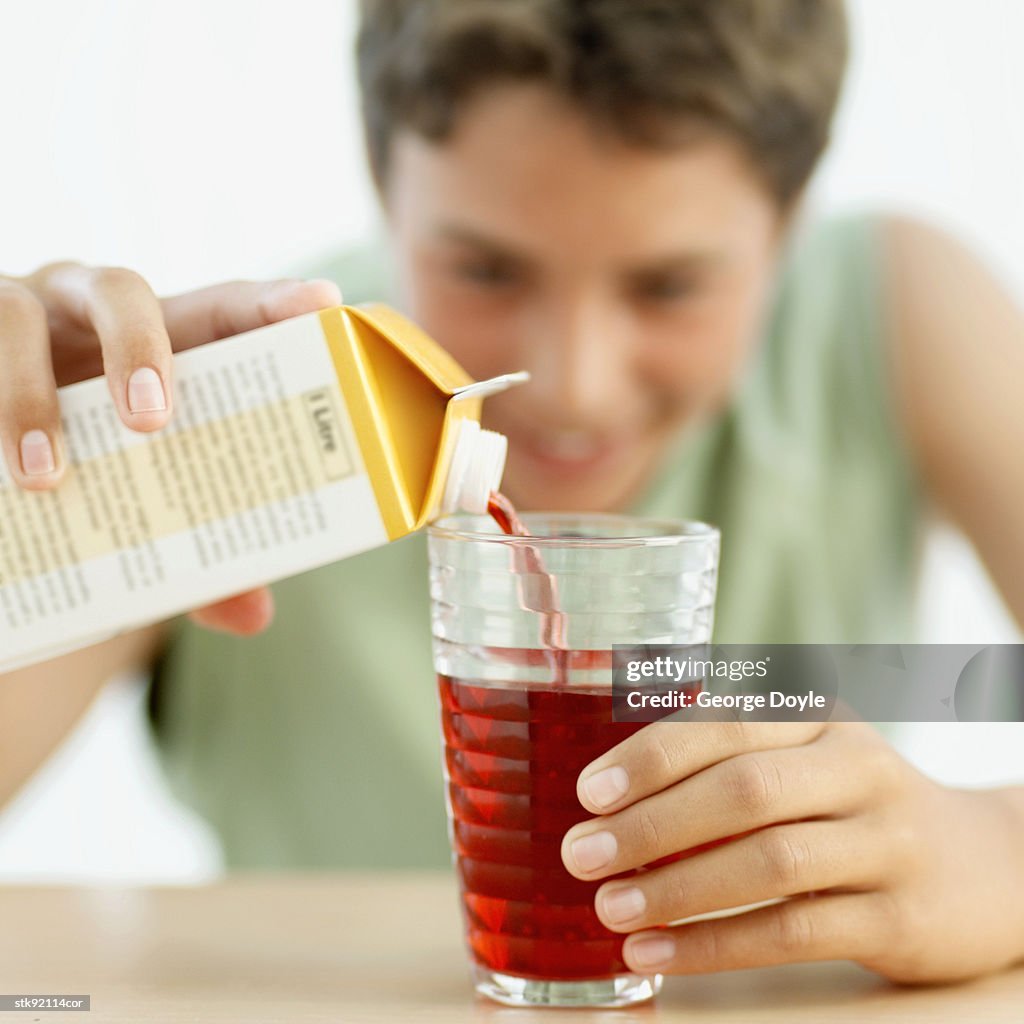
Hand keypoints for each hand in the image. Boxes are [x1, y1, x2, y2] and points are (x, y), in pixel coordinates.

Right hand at [0, 263, 341, 634]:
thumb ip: (204, 552)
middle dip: (137, 347)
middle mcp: (91, 314)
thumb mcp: (152, 499)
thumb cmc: (102, 466)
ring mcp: (21, 322)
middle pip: (121, 290)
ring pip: (14, 315)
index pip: (226, 307)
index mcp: (165, 343)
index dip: (274, 300)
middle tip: (149, 420)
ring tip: (45, 476)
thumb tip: (252, 615)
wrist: (5, 475)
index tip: (320, 305)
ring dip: (27, 396)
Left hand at [560, 719, 1023, 982]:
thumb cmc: (851, 806)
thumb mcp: (803, 760)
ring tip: (610, 909)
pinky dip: (716, 945)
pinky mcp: (901, 917)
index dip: (649, 759)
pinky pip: (796, 931)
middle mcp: (856, 767)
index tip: (587, 794)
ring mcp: (886, 841)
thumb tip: (608, 803)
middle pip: (743, 789)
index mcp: (818, 716)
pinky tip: (658, 956)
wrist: (984, 866)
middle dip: (652, 824)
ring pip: (769, 861)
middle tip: (581, 855)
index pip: (722, 725)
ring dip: (677, 888)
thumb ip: (723, 763)